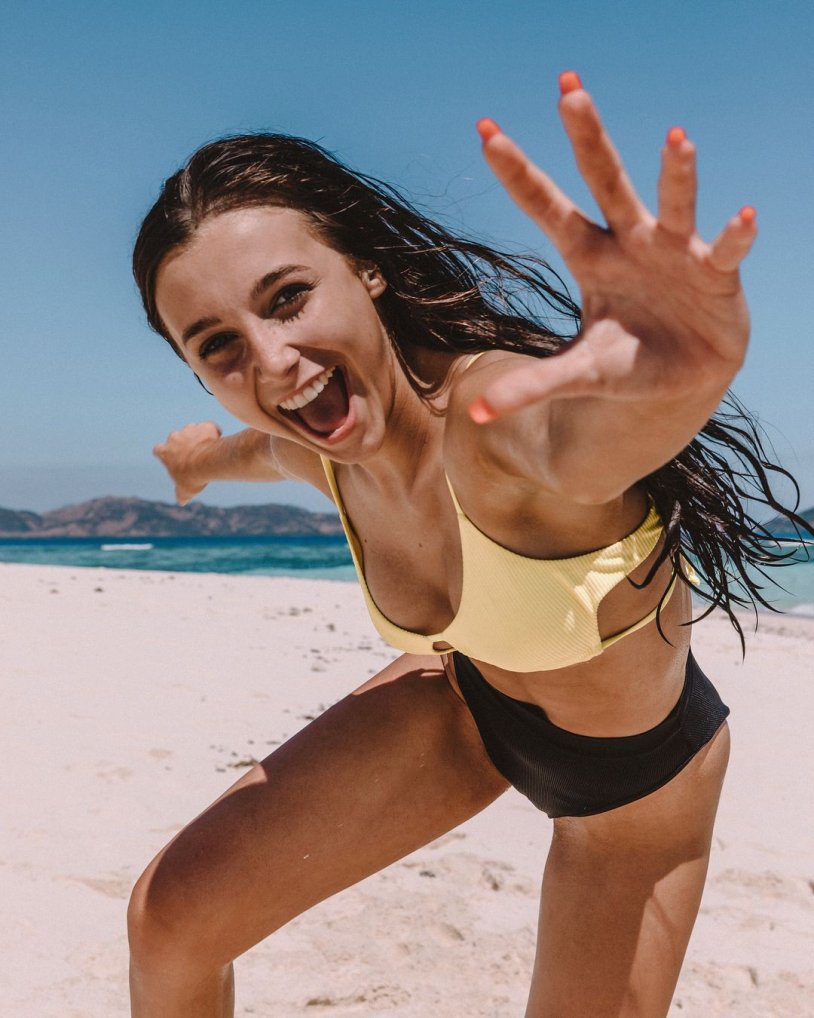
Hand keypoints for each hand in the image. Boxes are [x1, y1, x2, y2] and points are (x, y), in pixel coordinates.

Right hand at [153, 421, 221, 504]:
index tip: (174, 459)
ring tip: (208, 450)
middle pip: (177, 439)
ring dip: (198, 437)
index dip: (165, 454)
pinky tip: (219, 443)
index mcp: (164, 451)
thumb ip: (181, 495)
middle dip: (184, 445)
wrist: (207, 462)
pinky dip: (213, 432)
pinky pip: (209, 427)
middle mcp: (174, 437)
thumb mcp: (185, 490)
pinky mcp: (204, 426)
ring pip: (193, 430)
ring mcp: (189, 430)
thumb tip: (182, 501)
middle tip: (195, 457)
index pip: (158, 450)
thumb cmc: (192, 477)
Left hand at [469, 71, 755, 423]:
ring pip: (673, 205)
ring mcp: (675, 254)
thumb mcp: (579, 374)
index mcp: (591, 257)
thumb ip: (532, 387)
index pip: (548, 209)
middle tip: (569, 90)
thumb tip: (475, 414)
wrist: (680, 377)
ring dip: (676, 176)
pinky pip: (726, 252)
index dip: (520, 175)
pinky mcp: (717, 277)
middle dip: (589, 140)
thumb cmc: (625, 363)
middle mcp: (631, 242)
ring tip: (677, 138)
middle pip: (606, 183)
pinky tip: (742, 217)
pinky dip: (735, 237)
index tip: (485, 134)